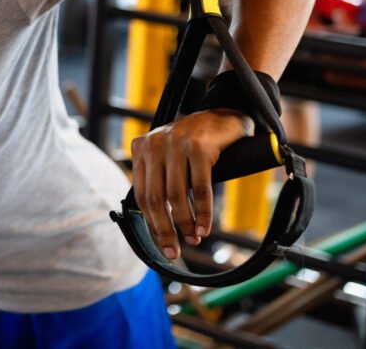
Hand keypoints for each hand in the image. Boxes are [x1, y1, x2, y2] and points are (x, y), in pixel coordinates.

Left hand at [129, 109, 253, 259]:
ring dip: (185, 223)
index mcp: (141, 148)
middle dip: (164, 229)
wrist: (224, 115)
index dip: (151, 223)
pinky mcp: (199, 146)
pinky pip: (199, 188)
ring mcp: (176, 143)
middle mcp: (154, 144)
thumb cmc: (196, 143)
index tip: (162, 245)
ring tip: (193, 239)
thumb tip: (155, 223)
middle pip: (154, 198)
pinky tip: (205, 227)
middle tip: (174, 251)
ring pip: (176, 195)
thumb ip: (158, 180)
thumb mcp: (169, 156)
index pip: (140, 194)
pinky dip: (202, 212)